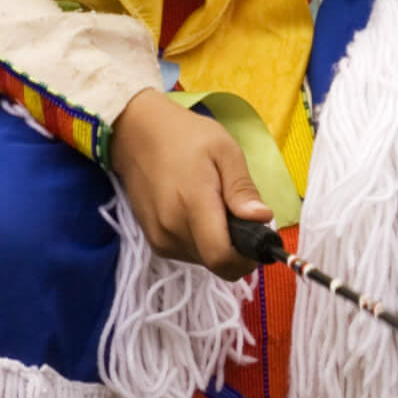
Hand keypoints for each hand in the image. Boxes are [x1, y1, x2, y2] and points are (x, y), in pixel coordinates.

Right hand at [110, 90, 269, 278]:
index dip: (246, 258)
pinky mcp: (154, 241)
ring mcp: (160, 238)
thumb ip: (242, 188)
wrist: (135, 134)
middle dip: (236, 249)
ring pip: (203, 261)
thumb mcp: (224, 150)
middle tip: (239, 217)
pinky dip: (201, 243)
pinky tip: (198, 215)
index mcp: (192, 206)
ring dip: (218, 245)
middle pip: (216, 263)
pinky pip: (188, 254)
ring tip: (215, 209)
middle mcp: (172, 230)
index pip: (222, 258)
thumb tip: (262, 218)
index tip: (258, 240)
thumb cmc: (184, 136)